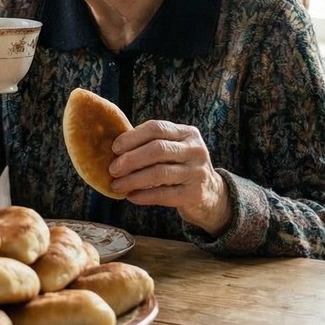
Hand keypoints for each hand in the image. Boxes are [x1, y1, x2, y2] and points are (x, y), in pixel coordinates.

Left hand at [109, 121, 232, 234]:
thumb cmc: (180, 167)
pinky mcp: (195, 194)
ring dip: (133, 180)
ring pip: (159, 173)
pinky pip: (164, 194)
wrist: (211, 194)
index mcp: (187, 133)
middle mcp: (196, 150)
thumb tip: (114, 149)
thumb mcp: (173, 149)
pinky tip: (131, 196)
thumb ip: (151, 144)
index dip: (132, 137)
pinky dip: (144, 195)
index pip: (156, 128)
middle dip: (130, 159)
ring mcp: (197, 172)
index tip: (114, 148)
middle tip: (112, 169)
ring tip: (116, 185)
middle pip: (157, 149)